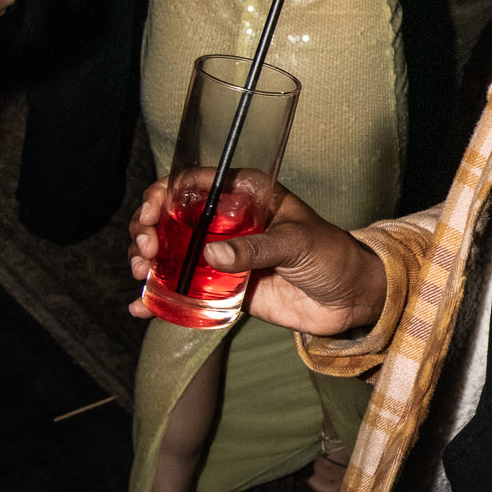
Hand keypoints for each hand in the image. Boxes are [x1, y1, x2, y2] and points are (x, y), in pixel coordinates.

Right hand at [128, 181, 388, 335]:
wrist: (349, 298)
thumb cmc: (331, 255)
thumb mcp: (297, 243)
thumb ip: (256, 248)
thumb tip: (210, 255)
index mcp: (246, 194)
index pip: (193, 184)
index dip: (163, 193)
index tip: (151, 211)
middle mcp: (227, 221)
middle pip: (172, 218)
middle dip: (148, 230)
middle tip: (147, 249)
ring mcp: (221, 255)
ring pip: (171, 252)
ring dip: (147, 262)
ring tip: (142, 273)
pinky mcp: (222, 287)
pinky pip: (183, 290)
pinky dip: (158, 298)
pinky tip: (142, 307)